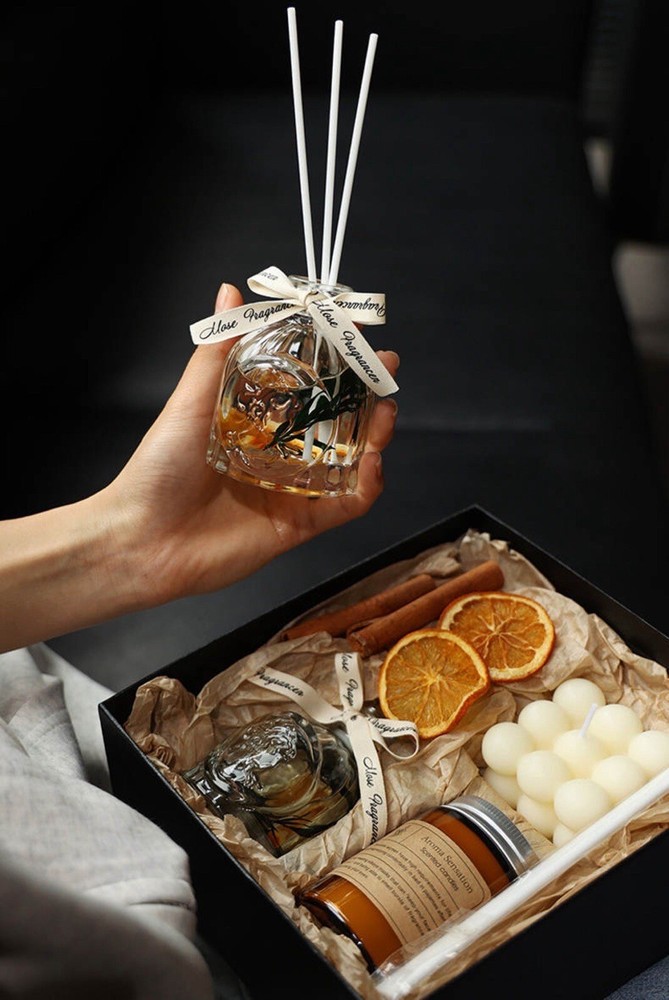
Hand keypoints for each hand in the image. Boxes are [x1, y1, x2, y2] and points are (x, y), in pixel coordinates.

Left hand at [100, 281, 398, 606]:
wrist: (144, 540)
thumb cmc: (159, 469)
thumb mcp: (191, 400)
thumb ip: (219, 350)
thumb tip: (231, 292)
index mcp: (257, 417)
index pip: (308, 380)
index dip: (336, 355)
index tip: (355, 326)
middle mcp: (280, 450)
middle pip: (340, 417)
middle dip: (368, 391)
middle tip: (383, 367)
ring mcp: (294, 487)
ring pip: (352, 457)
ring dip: (376, 432)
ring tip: (385, 411)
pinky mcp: (301, 523)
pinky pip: (346, 504)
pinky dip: (368, 484)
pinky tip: (372, 462)